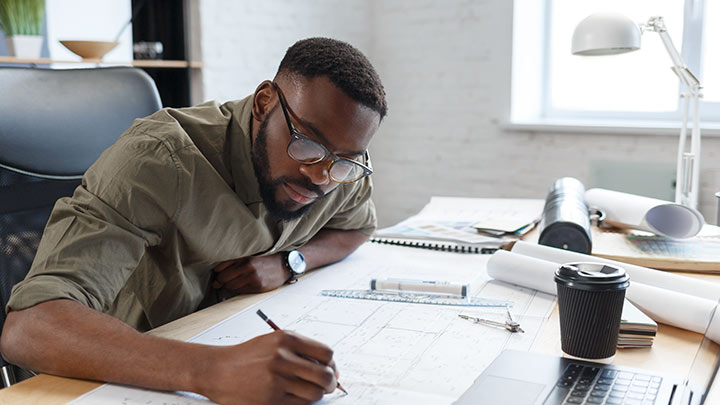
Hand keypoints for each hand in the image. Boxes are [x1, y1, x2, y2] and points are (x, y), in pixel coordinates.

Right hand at [197, 330, 339, 404]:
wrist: (218, 369)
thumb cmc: (247, 356)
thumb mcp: (274, 342)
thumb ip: (300, 350)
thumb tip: (329, 367)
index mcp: (287, 339)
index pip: (326, 353)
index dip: (332, 364)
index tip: (331, 370)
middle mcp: (283, 357)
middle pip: (325, 376)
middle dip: (331, 383)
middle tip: (328, 386)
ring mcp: (277, 379)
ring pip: (315, 393)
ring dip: (316, 394)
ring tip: (306, 391)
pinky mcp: (272, 399)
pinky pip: (300, 404)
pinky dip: (301, 402)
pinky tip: (292, 396)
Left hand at [212, 255, 288, 293]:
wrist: (284, 265)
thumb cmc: (266, 260)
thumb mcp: (249, 256)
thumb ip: (233, 262)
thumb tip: (216, 275)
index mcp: (244, 257)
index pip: (220, 267)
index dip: (217, 272)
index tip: (217, 273)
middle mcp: (247, 266)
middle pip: (223, 278)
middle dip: (221, 280)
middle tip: (221, 280)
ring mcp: (253, 277)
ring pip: (230, 286)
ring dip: (228, 286)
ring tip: (233, 282)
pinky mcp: (257, 286)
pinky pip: (239, 291)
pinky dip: (237, 290)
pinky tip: (241, 285)